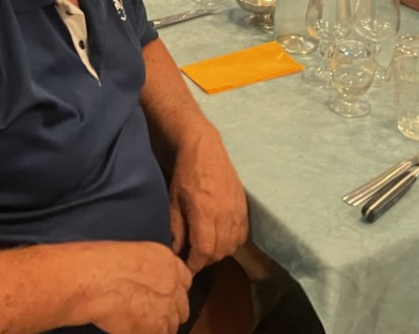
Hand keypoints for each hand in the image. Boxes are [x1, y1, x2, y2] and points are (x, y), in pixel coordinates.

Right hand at [72, 241, 191, 333]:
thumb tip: (147, 279)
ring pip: (173, 324)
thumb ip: (148, 267)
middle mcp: (173, 285)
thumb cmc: (102, 263)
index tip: (163, 295)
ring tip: (140, 322)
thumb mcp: (133, 253)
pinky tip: (135, 328)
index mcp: (168, 262)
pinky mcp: (157, 328)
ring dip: (160, 324)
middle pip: (182, 305)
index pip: (185, 281)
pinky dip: (150, 333)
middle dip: (170, 310)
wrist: (96, 281)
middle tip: (151, 311)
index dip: (173, 290)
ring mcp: (168, 308)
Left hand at [168, 129, 247, 272]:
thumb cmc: (185, 174)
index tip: (187, 268)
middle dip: (206, 260)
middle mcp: (224, 214)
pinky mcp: (244, 206)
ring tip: (206, 248)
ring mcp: (237, 210)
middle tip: (194, 258)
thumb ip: (176, 229)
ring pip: (233, 246)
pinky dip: (232, 242)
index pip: (204, 251)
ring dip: (219, 252)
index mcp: (204, 212)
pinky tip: (221, 238)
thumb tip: (176, 253)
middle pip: (220, 252)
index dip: (195, 264)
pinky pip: (243, 235)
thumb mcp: (173, 201)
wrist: (205, 149)